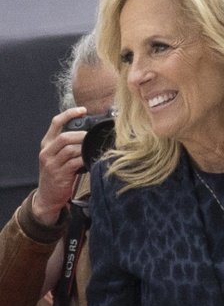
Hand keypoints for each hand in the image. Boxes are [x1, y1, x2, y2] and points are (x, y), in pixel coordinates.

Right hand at [31, 107, 87, 225]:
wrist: (48, 196)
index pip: (56, 123)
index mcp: (47, 144)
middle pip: (65, 136)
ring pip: (70, 149)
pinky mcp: (59, 174)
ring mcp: (51, 163)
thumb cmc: (58, 174)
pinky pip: (75, 163)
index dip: (69, 114)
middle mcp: (47, 151)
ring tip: (94, 148)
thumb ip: (69, 146)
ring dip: (85, 148)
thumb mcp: (58, 157)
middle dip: (82, 135)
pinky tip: (92, 160)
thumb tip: (90, 135)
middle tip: (93, 137)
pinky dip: (85, 160)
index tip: (83, 110)